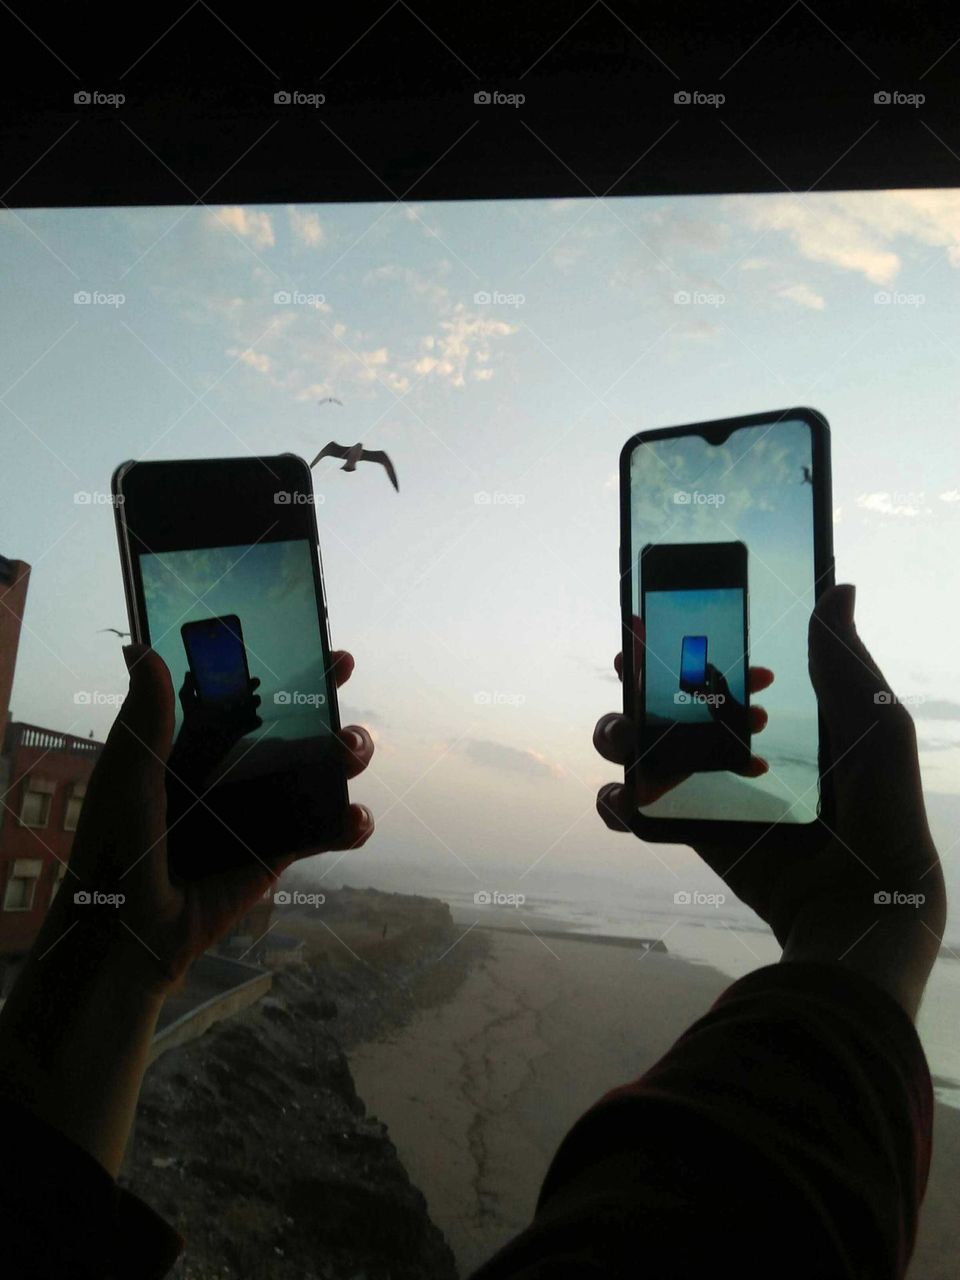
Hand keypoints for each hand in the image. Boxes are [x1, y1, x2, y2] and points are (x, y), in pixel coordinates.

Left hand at [50, 645, 374, 995]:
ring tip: (351, 751)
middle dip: (325, 695)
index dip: (276, 663)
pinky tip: (353, 818)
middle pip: (292, 722)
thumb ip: (145, 718)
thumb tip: (142, 648)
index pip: (243, 691)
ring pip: (319, 769)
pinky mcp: (279, 851)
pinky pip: (325, 829)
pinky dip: (350, 822)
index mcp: (196, 743)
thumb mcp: (129, 777)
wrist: (130, 932)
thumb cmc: (116, 849)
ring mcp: (262, 809)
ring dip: (348, 753)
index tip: (308, 636)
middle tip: (343, 671)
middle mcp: (234, 769)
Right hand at [595, 585, 945, 1014]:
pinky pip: (634, 812)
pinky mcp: (691, 832)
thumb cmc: (881, 805)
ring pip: (638, 750)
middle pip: (663, 702)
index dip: (678, 642)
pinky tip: (622, 797)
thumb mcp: (872, 722)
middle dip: (636, 684)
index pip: (716, 666)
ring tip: (629, 740)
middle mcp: (733, 746)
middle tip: (632, 673)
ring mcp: (708, 790)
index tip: (653, 619)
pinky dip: (613, 802)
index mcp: (774, 714)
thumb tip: (840, 587)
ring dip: (617, 735)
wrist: (864, 898)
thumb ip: (843, 659)